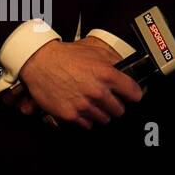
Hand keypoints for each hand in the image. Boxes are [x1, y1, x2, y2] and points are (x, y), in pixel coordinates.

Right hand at [19, 39, 142, 127]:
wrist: (39, 62)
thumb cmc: (65, 55)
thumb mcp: (94, 49)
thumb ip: (115, 60)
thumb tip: (129, 70)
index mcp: (107, 74)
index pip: (136, 94)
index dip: (132, 94)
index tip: (129, 95)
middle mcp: (97, 92)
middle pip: (120, 111)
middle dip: (114, 104)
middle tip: (105, 97)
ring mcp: (84, 105)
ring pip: (105, 120)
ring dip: (100, 112)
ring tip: (90, 101)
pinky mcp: (71, 115)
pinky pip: (88, 125)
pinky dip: (85, 118)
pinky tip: (80, 106)